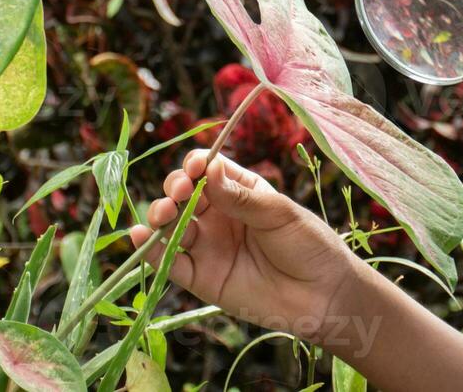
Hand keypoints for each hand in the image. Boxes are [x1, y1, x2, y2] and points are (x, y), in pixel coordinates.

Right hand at [127, 148, 363, 345]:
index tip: (196, 168)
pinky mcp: (201, 278)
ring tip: (163, 214)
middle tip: (181, 193)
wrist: (323, 297)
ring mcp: (208, 246)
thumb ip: (240, 196)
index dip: (195, 165)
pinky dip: (149, 250)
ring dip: (160, 215)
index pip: (207, 170)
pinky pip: (169, 262)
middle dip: (175, 189)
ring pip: (171, 226)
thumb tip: (210, 167)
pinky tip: (138, 236)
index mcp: (240, 191)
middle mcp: (219, 216)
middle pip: (182, 194)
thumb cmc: (309, 245)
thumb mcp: (278, 213)